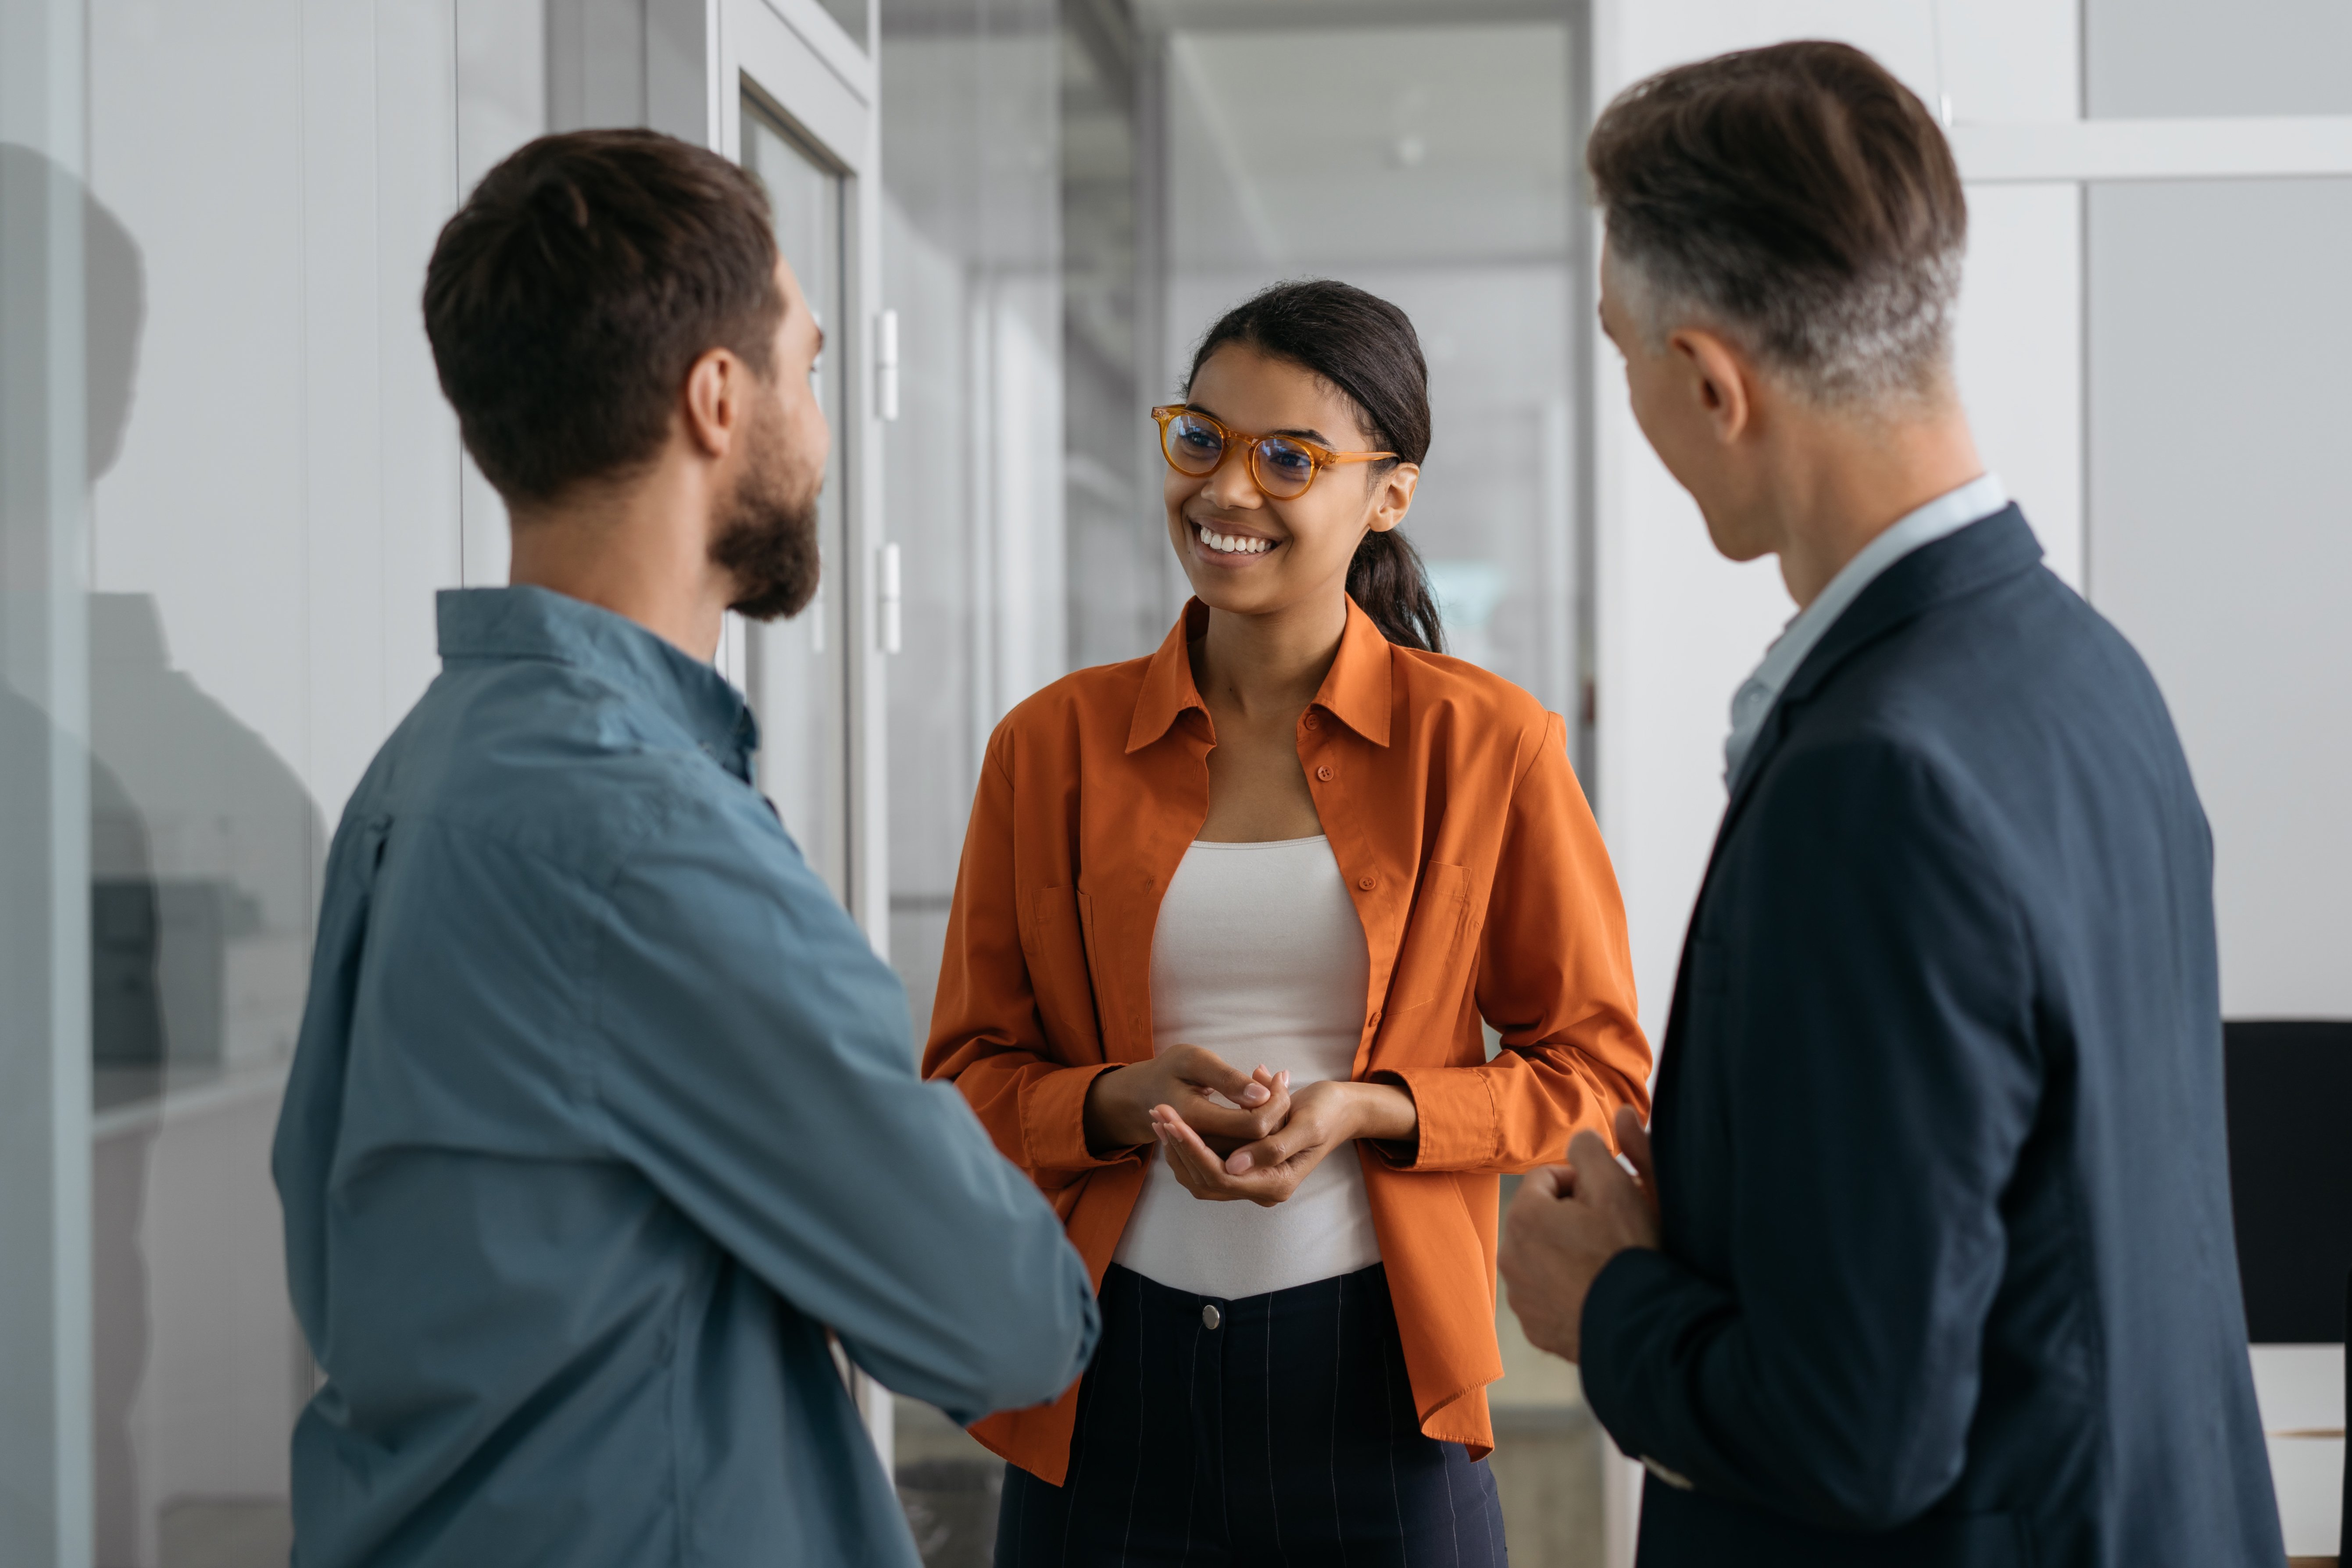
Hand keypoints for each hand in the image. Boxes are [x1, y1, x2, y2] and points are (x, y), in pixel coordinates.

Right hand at [1082, 1045, 1290, 1156]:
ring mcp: (1198, 1161)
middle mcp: (1198, 1145)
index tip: (1278, 1081)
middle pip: (1255, 1145)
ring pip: (1249, 1156)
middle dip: (1275, 1120)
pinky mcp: (1203, 1167)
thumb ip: (1227, 1079)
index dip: (1274, 1106)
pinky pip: (1236, 1160)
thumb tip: (1263, 1096)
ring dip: (1266, 1132)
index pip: (1254, 1125)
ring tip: (1272, 1100)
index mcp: (1194, 1115)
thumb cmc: (1170, 1069)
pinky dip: (1253, 1139)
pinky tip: (1260, 1119)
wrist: (1144, 1095)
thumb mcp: (1194, 1060)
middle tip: (1279, 1087)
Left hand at [1153, 1079, 1415, 1207]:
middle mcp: (1261, 1190)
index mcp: (1277, 1184)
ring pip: (1201, 1177)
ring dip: (1179, 1149)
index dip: (1194, 1149)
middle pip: (1206, 1180)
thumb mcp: (1306, 1124)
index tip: (1173, 1120)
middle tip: (1157, 1113)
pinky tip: (1176, 1125)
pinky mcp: (1246, 1168)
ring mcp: (1252, 1182)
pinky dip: (1189, 1148)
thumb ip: (1272, 1148)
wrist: (1341, 1109)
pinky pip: (1208, 1167)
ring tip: (1160, 1118)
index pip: (1222, 1175)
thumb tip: (1233, 1167)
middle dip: (1179, 1146)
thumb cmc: (1327, 1111)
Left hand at [1499, 1106, 1661, 1363]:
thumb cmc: (1628, 1253)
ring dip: (1567, 1252)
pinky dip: (1567, 1289)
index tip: (1608, 1200)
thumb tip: (1580, 1137)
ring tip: (1605, 1262)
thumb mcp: (1617, 1187)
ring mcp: (1520, 1296)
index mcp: (1523, 1217)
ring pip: (1542, 1256)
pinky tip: (1597, 1291)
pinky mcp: (1534, 1327)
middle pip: (1540, 1218)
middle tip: (1610, 1231)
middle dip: (1571, 1217)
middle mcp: (1509, 1256)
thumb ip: (1591, 1149)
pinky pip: (1547, 1294)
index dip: (1582, 1183)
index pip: (1546, 1178)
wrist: (1643, 1328)